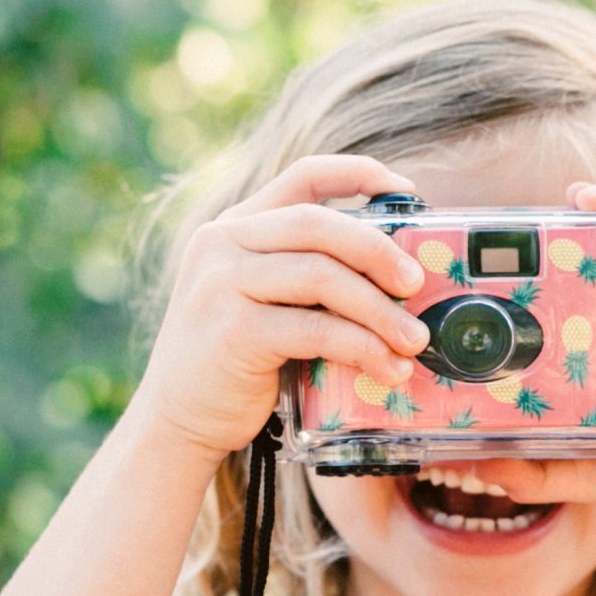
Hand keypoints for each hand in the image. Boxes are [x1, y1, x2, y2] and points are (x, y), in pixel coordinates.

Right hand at [129, 154, 434, 466]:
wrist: (177, 420)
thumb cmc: (236, 362)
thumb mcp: (262, 301)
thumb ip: (305, 277)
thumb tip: (398, 278)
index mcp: (235, 226)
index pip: (303, 177)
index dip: (360, 174)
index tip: (406, 192)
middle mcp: (222, 243)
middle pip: (318, 224)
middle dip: (379, 251)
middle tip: (418, 282)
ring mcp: (222, 285)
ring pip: (322, 276)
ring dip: (380, 310)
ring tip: (415, 339)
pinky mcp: (233, 332)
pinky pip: (316, 329)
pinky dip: (362, 347)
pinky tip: (387, 368)